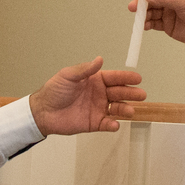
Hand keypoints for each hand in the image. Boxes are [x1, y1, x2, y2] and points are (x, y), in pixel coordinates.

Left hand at [28, 57, 144, 135]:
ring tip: (130, 111)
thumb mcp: (68, 75)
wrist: (43, 112)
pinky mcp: (94, 123)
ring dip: (125, 109)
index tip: (137, 78)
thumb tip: (99, 59)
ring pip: (117, 109)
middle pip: (120, 93)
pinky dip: (112, 125)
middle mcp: (99, 94)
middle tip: (141, 95)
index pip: (114, 78)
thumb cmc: (54, 91)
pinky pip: (107, 124)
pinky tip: (115, 124)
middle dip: (131, 93)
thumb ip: (85, 69)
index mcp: (95, 80)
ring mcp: (98, 109)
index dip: (126, 78)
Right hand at [130, 0, 184, 56]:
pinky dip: (147, 24)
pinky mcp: (167, 25)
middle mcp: (169, 0)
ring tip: (140, 19)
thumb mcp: (183, 1)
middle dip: (141, 3)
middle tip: (134, 7)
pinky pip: (153, 23)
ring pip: (150, 12)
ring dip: (143, 15)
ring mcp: (168, 13)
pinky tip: (144, 25)